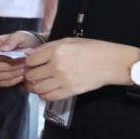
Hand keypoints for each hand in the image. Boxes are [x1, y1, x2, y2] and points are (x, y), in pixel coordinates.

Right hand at [0, 31, 43, 86]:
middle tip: (23, 65)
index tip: (14, 57)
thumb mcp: (21, 36)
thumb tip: (3, 49)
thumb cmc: (26, 41)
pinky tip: (21, 77)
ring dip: (12, 75)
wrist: (35, 49)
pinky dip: (12, 81)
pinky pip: (2, 83)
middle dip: (9, 68)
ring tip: (24, 70)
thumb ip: (13, 40)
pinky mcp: (2, 77)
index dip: (1, 57)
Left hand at [22, 38, 139, 101]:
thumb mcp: (68, 41)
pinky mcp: (70, 91)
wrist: (111, 62)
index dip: (29, 62)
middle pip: (32, 75)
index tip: (32, 63)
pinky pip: (49, 97)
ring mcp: (63, 80)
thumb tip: (30, 55)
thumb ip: (48, 48)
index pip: (30, 61)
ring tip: (39, 83)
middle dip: (30, 75)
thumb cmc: (91, 49)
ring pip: (38, 88)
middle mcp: (57, 66)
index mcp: (56, 51)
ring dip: (35, 87)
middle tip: (33, 74)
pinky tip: (47, 90)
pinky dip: (44, 95)